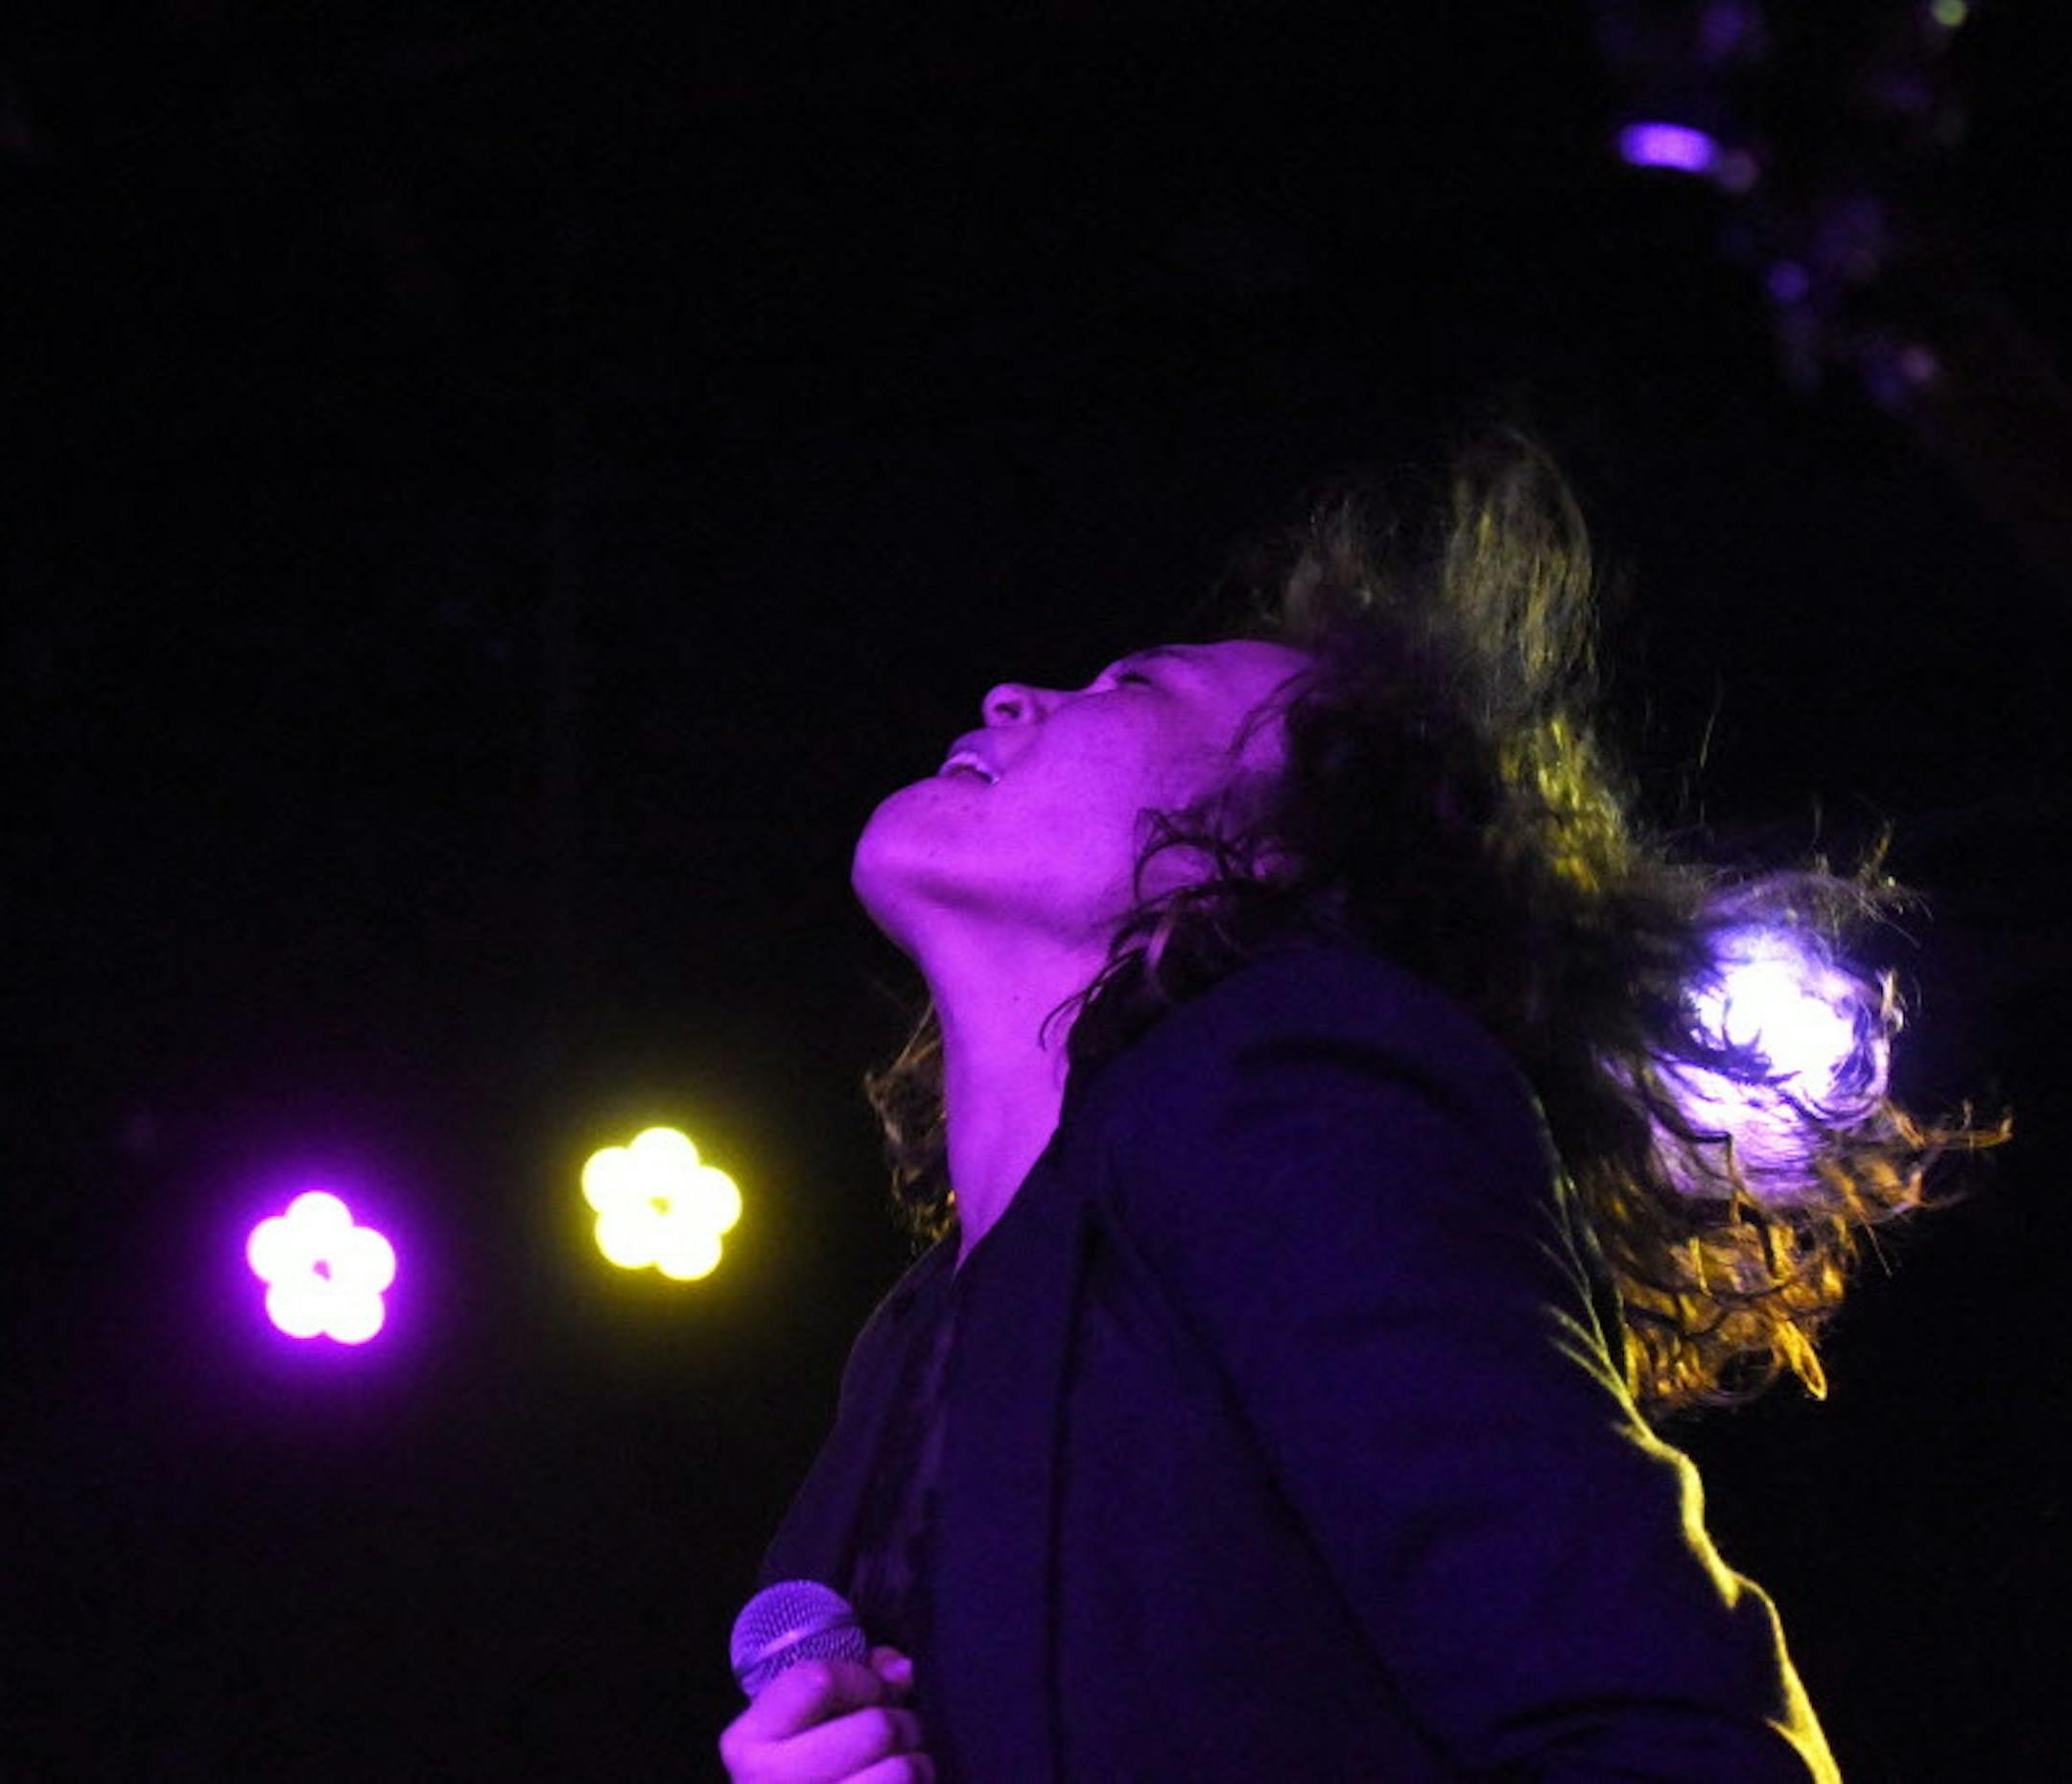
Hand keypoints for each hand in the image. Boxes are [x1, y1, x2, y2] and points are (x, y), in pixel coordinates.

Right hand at [717, 1645, 933, 1782]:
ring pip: (901, 1772)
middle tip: (899, 1733)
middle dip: (903, 1723)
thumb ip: (856, 1677)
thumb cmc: (806, 1763)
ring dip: (915, 1764)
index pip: (818, 1681)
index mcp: (746, 1742)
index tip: (870, 1693)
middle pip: (875, 1728)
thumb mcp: (808, 1714)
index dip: (861, 1679)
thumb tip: (901, 1671)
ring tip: (905, 1766)